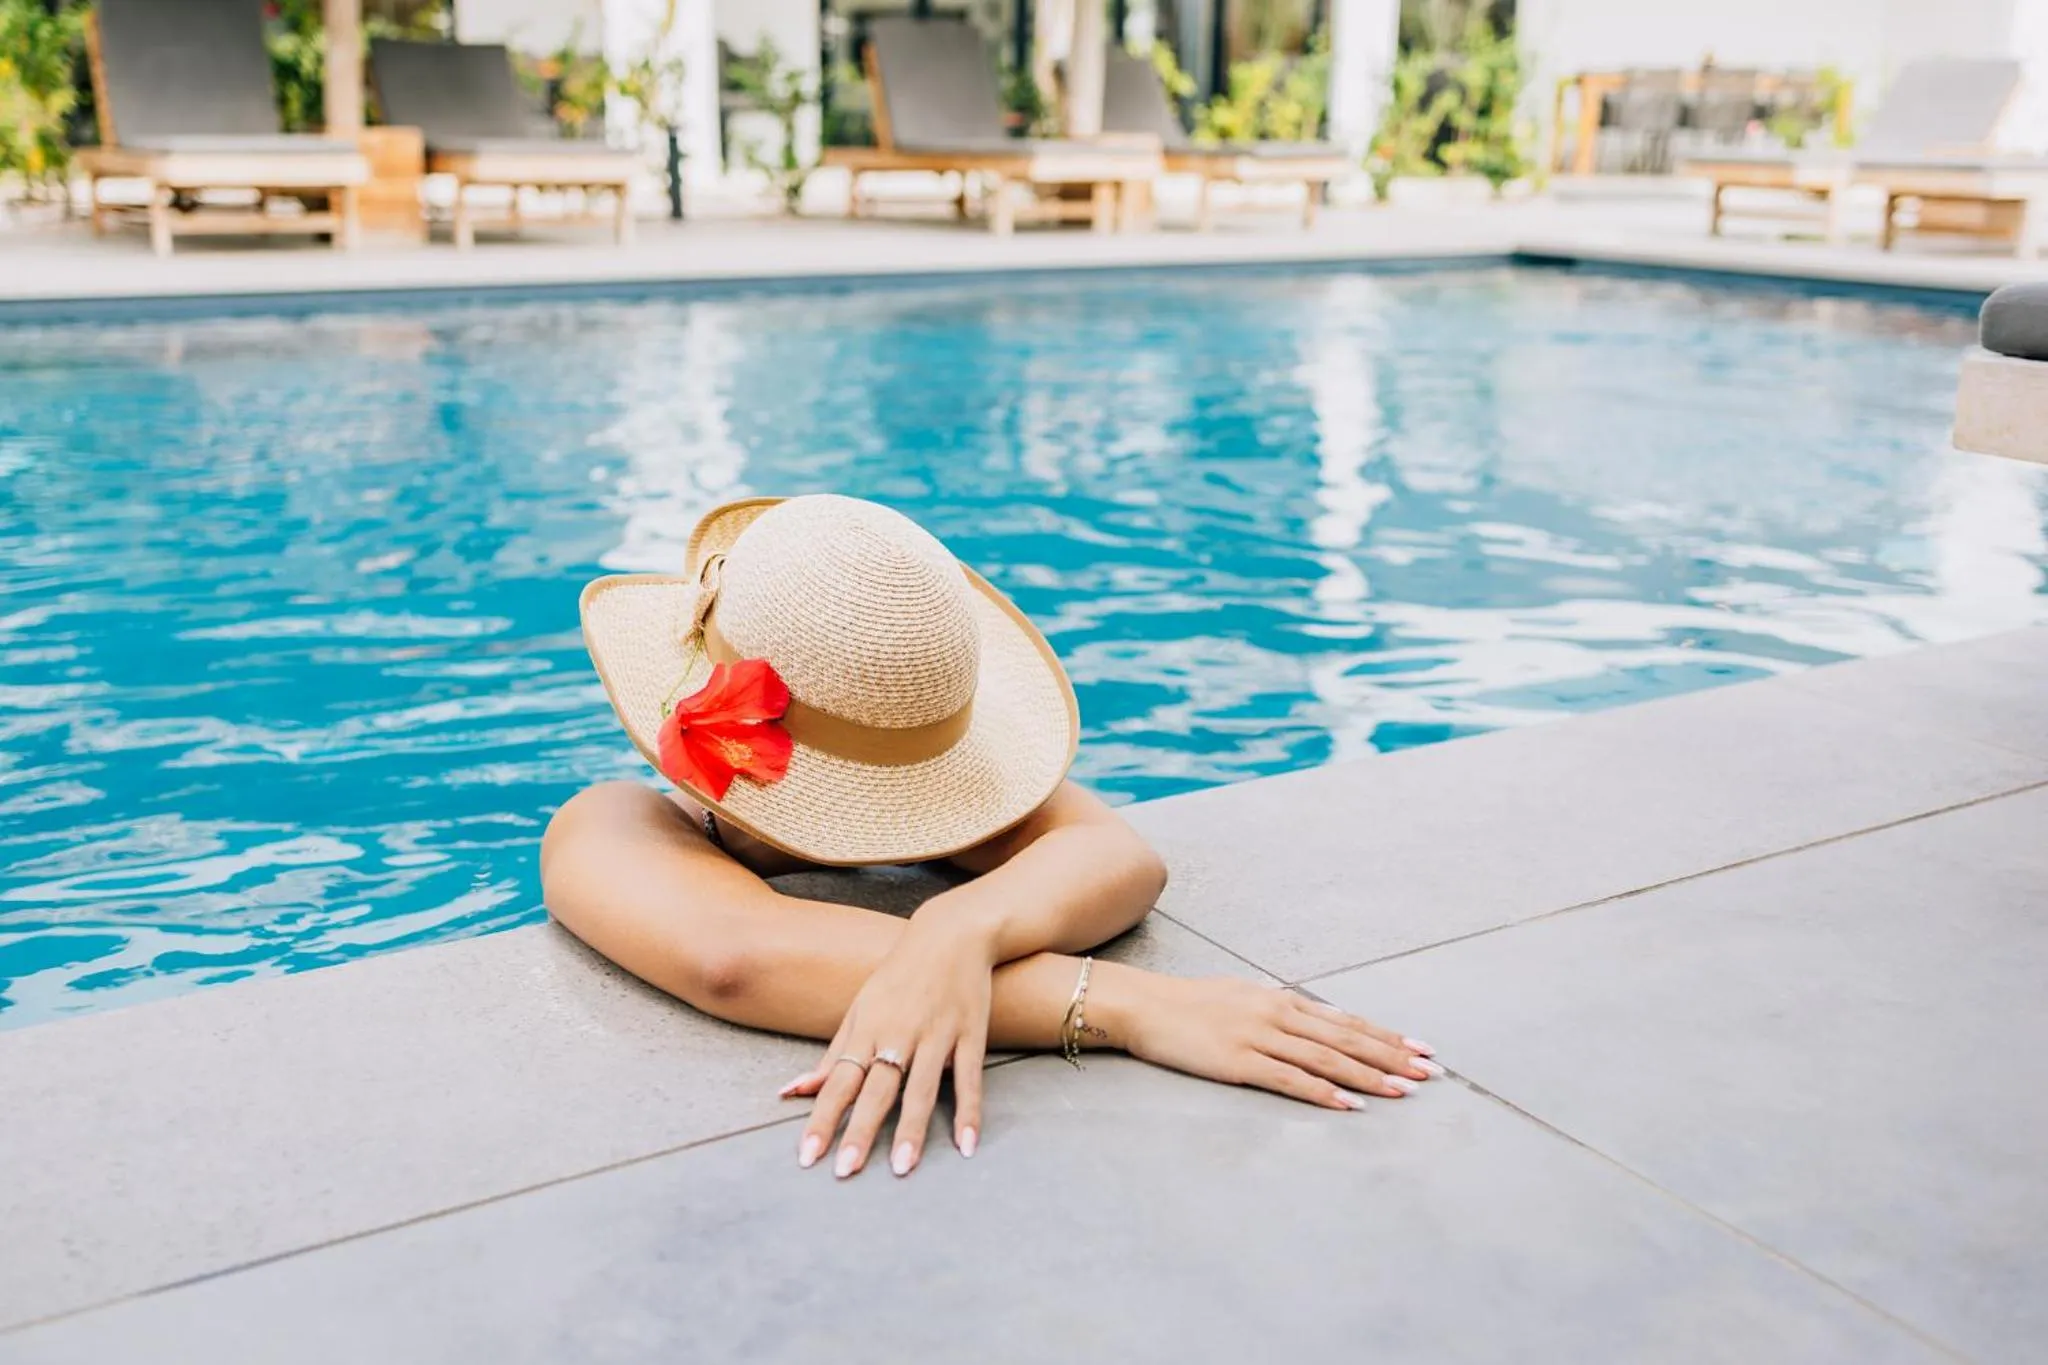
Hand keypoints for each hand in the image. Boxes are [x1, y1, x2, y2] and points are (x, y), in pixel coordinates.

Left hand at [781, 915, 994, 1177]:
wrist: (951, 935)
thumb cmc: (898, 977)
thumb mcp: (859, 1010)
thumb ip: (832, 1056)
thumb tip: (792, 1091)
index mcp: (866, 1029)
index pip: (838, 1082)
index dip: (822, 1118)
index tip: (807, 1156)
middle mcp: (899, 1034)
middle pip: (876, 1090)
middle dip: (860, 1132)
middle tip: (845, 1172)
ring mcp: (937, 1034)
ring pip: (922, 1089)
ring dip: (912, 1130)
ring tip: (902, 1169)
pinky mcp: (971, 1034)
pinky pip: (970, 1079)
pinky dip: (969, 1112)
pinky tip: (966, 1145)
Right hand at [1107, 969, 1439, 1109]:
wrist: (1143, 1006)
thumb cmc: (1189, 1005)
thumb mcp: (1242, 998)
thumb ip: (1278, 1013)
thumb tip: (1313, 1026)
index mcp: (1280, 1000)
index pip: (1345, 1020)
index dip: (1387, 1036)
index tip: (1421, 1048)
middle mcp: (1277, 1014)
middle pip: (1347, 1038)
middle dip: (1393, 1056)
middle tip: (1431, 1073)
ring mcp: (1259, 1037)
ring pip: (1326, 1058)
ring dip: (1369, 1075)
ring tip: (1403, 1090)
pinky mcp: (1238, 1062)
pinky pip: (1289, 1080)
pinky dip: (1323, 1092)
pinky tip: (1349, 1104)